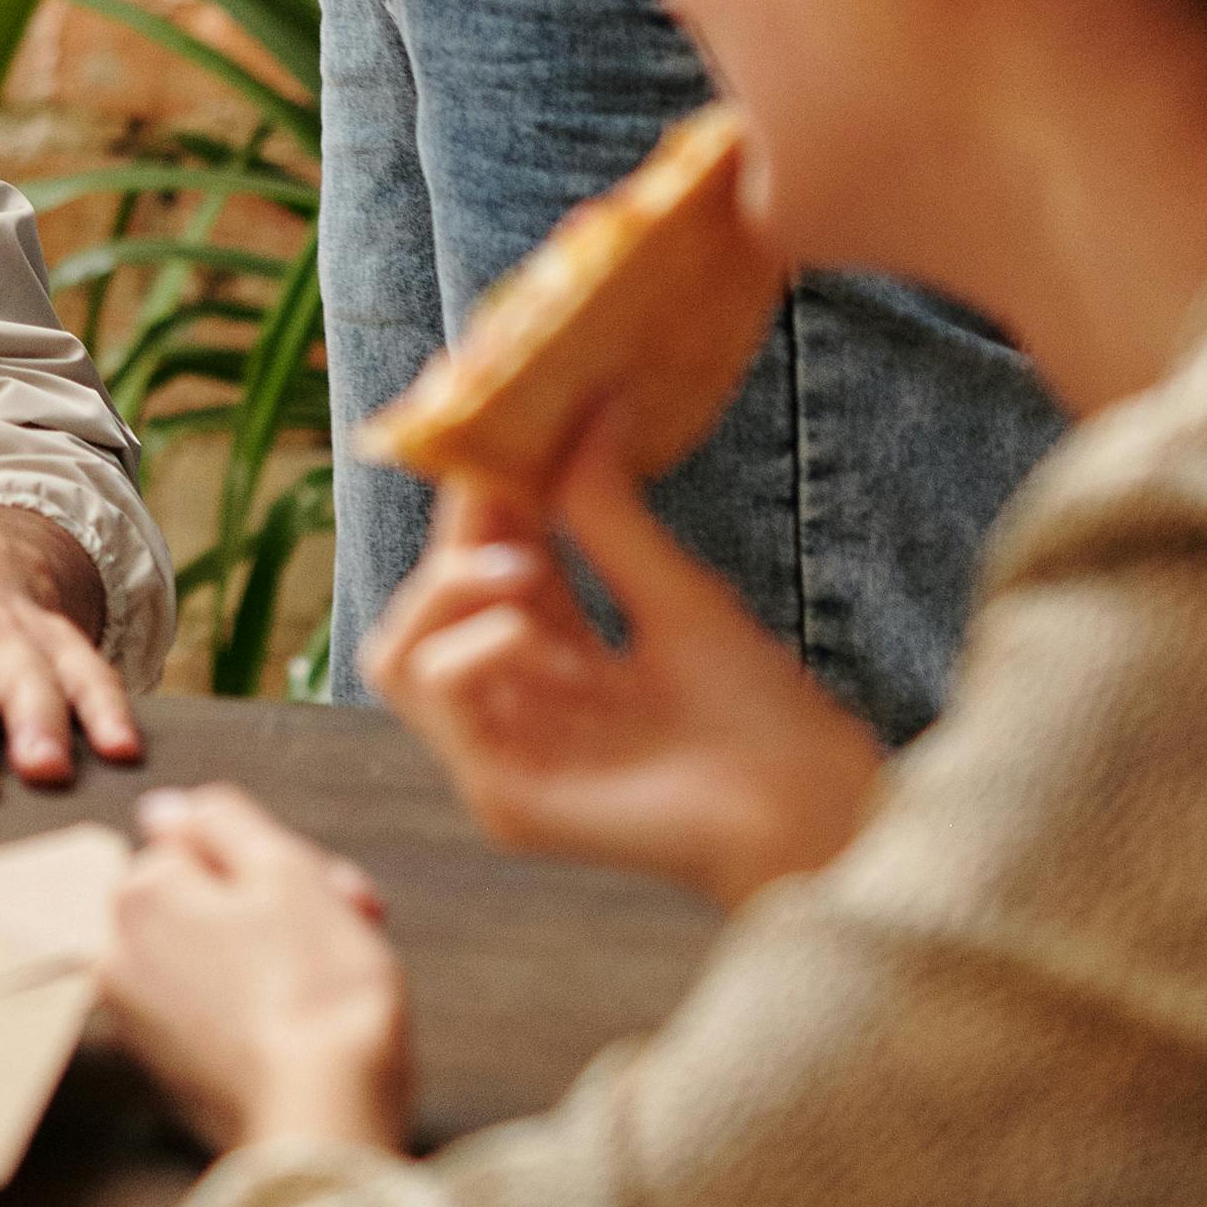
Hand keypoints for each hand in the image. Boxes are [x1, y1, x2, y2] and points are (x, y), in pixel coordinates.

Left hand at [96, 786, 410, 1155]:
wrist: (323, 1120)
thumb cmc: (317, 990)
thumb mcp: (283, 871)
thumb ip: (222, 822)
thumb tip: (167, 808)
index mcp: (139, 896)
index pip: (205, 842)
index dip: (276, 860)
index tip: (330, 886)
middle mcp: (120, 956)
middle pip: (209, 900)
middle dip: (283, 905)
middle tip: (351, 923)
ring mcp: (142, 1021)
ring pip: (217, 955)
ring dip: (278, 953)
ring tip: (340, 978)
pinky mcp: (172, 1071)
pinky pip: (216, 1012)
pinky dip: (259, 1007)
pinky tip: (311, 1022)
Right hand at [362, 427, 881, 912]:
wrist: (808, 802)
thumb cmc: (760, 714)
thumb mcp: (672, 590)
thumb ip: (608, 512)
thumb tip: (594, 404)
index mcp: (562, 660)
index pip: (483, 568)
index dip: (471, 503)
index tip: (478, 424)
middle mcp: (522, 706)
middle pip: (427, 609)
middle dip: (451, 538)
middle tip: (500, 490)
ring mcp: (505, 757)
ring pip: (398, 659)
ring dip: (443, 593)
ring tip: (519, 565)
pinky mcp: (503, 799)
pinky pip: (437, 703)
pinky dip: (471, 649)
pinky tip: (530, 632)